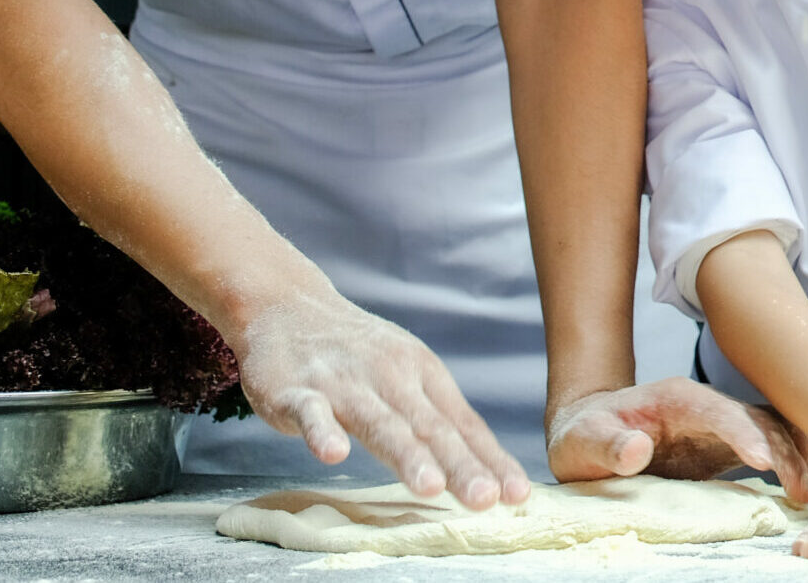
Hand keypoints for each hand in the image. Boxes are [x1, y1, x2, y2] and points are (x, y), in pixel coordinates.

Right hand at [235, 291, 529, 508]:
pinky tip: (333, 454)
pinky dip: (322, 432)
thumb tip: (488, 470)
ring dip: (407, 455)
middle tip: (485, 500)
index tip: (518, 496)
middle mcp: (391, 378)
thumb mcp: (408, 377)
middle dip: (461, 466)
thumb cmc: (360, 355)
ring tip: (431, 487)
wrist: (289, 307)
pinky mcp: (296, 391)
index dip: (490, 461)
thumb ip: (438, 422)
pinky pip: (310, 413)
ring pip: (380, 423)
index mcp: (423, 376)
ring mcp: (344, 384)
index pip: (464, 425)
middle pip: (431, 428)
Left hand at [547, 379, 807, 502]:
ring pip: (771, 430)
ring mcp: (719, 425)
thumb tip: (637, 449)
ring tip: (806, 495)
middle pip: (756, 419)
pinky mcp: (724, 446)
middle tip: (800, 491)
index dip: (742, 434)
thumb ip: (607, 444)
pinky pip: (767, 447)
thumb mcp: (583, 441)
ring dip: (793, 456)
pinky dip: (788, 463)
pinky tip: (799, 489)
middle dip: (782, 451)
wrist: (591, 433)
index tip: (764, 462)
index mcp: (676, 398)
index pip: (719, 411)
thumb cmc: (584, 436)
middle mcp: (706, 406)